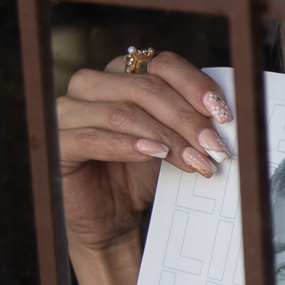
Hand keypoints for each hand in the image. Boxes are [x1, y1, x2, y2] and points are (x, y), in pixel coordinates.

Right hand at [56, 50, 232, 284]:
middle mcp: (92, 84)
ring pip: (123, 111)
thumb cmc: (143, 175)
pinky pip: (92, 137)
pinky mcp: (57, 141)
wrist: (113, 219)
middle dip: (186, 119)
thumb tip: (228, 118)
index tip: (224, 114)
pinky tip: (154, 155)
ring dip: (165, 136)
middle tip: (216, 147)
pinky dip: (127, 145)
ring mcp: (68, 111)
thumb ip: (191, 121)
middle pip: (145, 87)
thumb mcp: (173, 142)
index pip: (162, 65)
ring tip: (195, 161)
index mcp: (122, 73)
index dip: (195, 86)